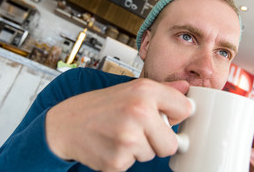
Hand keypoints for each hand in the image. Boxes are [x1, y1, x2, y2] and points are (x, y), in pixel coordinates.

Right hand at [45, 79, 192, 170]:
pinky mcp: (117, 160)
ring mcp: (127, 138)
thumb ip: (162, 91)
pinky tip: (110, 144)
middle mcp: (138, 112)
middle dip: (158, 141)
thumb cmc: (100, 106)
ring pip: (152, 155)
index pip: (186, 108)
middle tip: (137, 129)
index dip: (177, 115)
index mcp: (145, 91)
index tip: (168, 117)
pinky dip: (124, 158)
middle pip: (172, 144)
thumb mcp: (131, 89)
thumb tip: (187, 89)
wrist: (66, 123)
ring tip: (119, 134)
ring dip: (139, 149)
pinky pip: (133, 164)